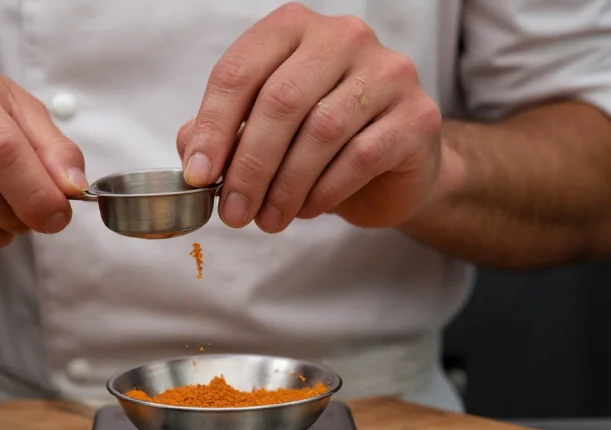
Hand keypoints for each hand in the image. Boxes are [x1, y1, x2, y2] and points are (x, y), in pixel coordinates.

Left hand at [176, 3, 443, 232]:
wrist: (393, 168)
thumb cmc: (320, 141)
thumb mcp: (263, 133)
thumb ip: (225, 135)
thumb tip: (193, 158)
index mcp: (293, 29)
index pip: (240, 71)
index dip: (213, 127)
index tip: (198, 176)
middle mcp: (343, 38)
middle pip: (281, 101)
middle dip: (249, 166)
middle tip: (233, 212)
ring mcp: (387, 72)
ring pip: (321, 131)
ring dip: (285, 186)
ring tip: (267, 219)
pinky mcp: (416, 115)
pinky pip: (360, 157)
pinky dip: (323, 192)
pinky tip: (306, 210)